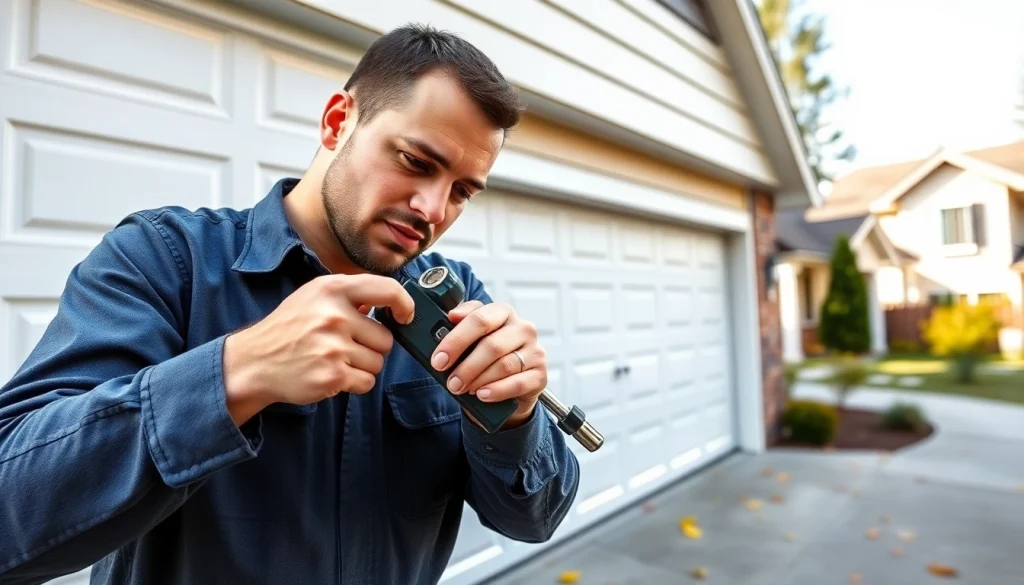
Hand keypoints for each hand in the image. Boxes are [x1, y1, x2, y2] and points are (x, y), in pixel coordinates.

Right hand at [222, 274, 414, 424]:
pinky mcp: (332, 375)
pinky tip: (333, 374)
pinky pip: (367, 382)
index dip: (405, 305)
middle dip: (371, 346)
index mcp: (332, 289)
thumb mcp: (314, 296)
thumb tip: (390, 300)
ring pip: (378, 362)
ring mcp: (333, 346)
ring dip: (363, 366)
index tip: (405, 316)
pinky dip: (355, 383)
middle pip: (386, 338)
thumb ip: (350, 294)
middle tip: (345, 346)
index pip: (388, 290)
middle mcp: (334, 315)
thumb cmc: (289, 328)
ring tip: (335, 360)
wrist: (254, 362)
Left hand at [430, 301, 546, 427]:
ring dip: (478, 380)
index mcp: (503, 312)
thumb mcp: (472, 339)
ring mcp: (535, 351)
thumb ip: (460, 326)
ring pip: (504, 365)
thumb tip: (450, 317)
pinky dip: (497, 391)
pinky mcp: (540, 375)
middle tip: (450, 382)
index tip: (439, 359)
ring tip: (462, 390)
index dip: (456, 340)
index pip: (480, 319)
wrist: (510, 386)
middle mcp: (523, 328)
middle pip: (492, 344)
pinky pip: (517, 383)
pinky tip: (482, 395)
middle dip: (466, 366)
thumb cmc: (487, 358)